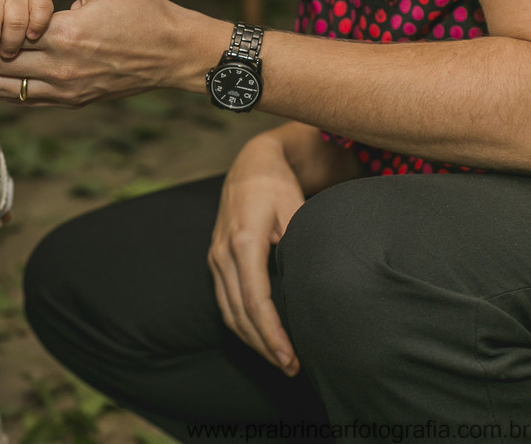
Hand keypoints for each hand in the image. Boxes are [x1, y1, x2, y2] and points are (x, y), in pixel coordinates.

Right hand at [209, 132, 304, 375]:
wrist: (251, 164)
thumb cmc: (276, 185)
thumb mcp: (295, 208)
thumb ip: (301, 243)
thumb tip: (317, 282)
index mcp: (243, 242)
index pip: (255, 301)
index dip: (272, 333)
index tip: (290, 356)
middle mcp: (223, 253)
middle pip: (239, 313)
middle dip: (264, 345)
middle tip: (292, 368)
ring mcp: (215, 256)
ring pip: (228, 310)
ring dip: (252, 339)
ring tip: (280, 359)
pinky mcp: (216, 259)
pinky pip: (225, 300)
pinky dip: (242, 323)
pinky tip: (262, 335)